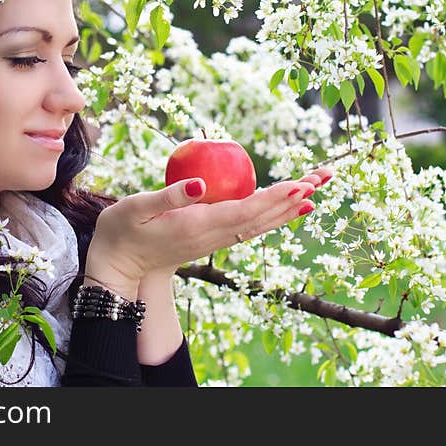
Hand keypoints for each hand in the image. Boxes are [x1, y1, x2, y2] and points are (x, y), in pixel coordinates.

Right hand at [86, 166, 334, 293]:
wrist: (122, 268)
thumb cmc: (122, 233)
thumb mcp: (135, 209)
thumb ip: (168, 196)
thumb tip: (199, 184)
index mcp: (198, 226)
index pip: (245, 211)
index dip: (274, 198)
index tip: (300, 185)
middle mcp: (214, 235)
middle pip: (263, 217)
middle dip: (295, 197)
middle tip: (324, 176)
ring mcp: (216, 239)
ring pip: (261, 223)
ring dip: (290, 206)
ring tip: (316, 188)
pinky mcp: (214, 238)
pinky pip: (251, 225)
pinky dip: (274, 214)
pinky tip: (288, 204)